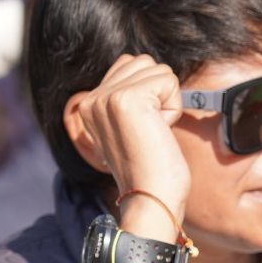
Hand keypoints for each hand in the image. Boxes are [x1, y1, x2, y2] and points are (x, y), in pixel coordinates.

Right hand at [67, 54, 190, 238]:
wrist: (150, 199)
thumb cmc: (150, 169)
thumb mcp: (130, 127)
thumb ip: (130, 98)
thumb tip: (149, 70)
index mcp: (88, 104)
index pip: (129, 65)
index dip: (150, 94)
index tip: (142, 130)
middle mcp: (92, 98)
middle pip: (144, 62)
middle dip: (159, 94)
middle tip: (150, 131)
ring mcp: (107, 97)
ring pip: (158, 70)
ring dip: (167, 101)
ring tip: (154, 131)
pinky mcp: (127, 99)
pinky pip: (169, 81)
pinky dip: (173, 107)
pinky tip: (159, 131)